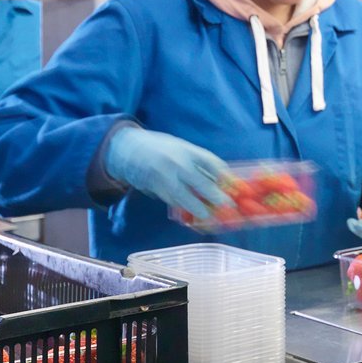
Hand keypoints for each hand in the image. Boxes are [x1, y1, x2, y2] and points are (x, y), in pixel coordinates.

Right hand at [102, 126, 235, 220]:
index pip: (210, 162)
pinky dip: (182, 209)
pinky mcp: (155, 189)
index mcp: (185, 149)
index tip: (234, 186)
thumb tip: (218, 179)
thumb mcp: (180, 147)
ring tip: (208, 215)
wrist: (128, 149)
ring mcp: (164, 177)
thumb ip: (196, 161)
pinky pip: (172, 202)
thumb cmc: (159, 147)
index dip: (224, 175)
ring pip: (185, 198)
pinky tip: (190, 215)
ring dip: (198, 209)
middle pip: (201, 183)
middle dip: (215, 196)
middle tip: (226, 205)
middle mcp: (176, 163)